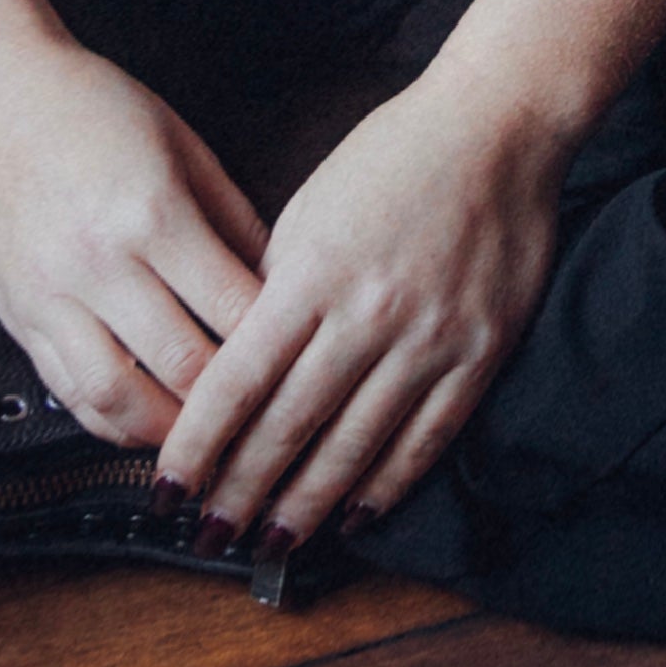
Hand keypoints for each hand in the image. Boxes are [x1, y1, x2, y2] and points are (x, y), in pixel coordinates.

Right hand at [0, 35, 268, 447]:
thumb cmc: (99, 109)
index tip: (304, 362)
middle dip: (232, 403)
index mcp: (153, 212)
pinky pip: (70, 394)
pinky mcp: (20, 318)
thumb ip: (234, 219)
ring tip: (209, 438)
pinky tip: (149, 423)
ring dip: (170, 433)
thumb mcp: (186, 146)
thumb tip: (279, 284)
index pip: (230, 307)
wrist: (0, 96)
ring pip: (120, 401)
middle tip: (270, 416)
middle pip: (182, 365)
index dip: (275, 345)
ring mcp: (52, 297)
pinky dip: (114, 422)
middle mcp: (99, 263)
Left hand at [153, 66, 569, 550]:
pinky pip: (427, 437)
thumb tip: (239, 366)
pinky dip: (387, 485)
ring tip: (272, 543)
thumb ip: (276, 288)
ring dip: (307, 506)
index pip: (237, 382)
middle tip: (209, 537)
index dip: (198, 446)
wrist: (498, 123)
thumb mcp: (310, 207)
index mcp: (313, 272)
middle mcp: (368, 313)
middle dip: (241, 493)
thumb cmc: (394, 155)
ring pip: (355, 446)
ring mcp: (429, 338)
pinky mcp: (480, 350)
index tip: (166, 490)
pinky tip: (356, 516)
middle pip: (290, 427)